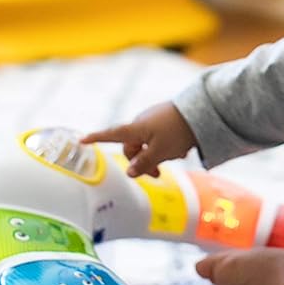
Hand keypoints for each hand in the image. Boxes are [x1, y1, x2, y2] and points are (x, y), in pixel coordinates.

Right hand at [80, 103, 195, 176]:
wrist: (202, 111)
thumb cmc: (178, 131)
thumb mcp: (160, 152)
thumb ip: (144, 163)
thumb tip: (130, 172)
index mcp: (136, 128)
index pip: (111, 135)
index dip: (96, 138)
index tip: (81, 140)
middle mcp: (141, 122)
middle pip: (133, 146)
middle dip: (142, 161)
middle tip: (157, 173)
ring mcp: (153, 119)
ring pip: (148, 143)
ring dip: (158, 154)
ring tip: (177, 156)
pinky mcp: (165, 118)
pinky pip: (160, 136)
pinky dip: (167, 145)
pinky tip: (183, 148)